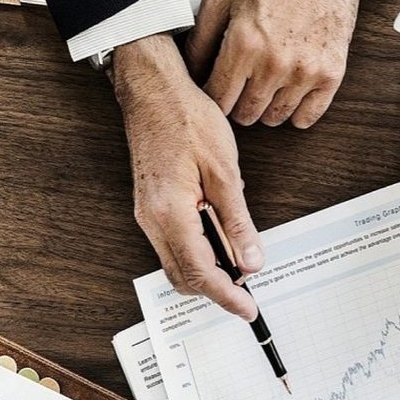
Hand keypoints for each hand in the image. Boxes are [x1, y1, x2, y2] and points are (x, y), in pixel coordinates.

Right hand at [111, 34, 262, 318]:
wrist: (154, 90)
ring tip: (240, 264)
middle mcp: (152, 219)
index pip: (200, 272)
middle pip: (183, 276)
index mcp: (170, 213)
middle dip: (216, 290)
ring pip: (176, 262)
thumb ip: (237, 221)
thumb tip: (251, 260)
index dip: (227, 296)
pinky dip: (198, 252)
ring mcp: (147, 213)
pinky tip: (220, 239)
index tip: (248, 309)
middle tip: (248, 292)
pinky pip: (172, 243)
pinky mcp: (151, 205)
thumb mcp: (225, 171)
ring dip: (207, 271)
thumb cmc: (187, 119)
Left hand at [184, 0, 366, 127]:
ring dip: (265, 107)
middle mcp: (274, 63)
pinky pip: (308, 117)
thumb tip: (189, 70)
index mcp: (243, 43)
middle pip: (245, 114)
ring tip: (264, 86)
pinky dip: (295, 111)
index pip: (218, 98)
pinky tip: (289, 93)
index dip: (211, 97)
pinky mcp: (331, 73)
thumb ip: (201, 38)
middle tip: (239, 86)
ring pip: (274, 118)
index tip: (215, 89)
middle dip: (236, 104)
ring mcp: (305, 71)